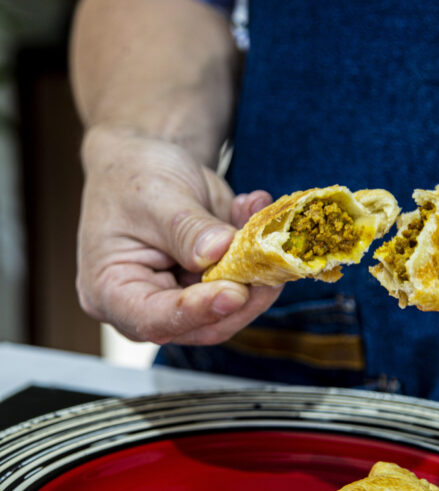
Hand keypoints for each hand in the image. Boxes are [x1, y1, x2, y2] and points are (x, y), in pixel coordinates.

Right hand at [76, 126, 281, 345]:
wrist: (146, 160)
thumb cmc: (132, 176)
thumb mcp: (155, 196)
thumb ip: (187, 229)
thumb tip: (220, 251)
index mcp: (112, 293)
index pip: (155, 320)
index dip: (197, 312)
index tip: (234, 293)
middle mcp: (149, 306)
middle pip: (203, 324)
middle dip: (244, 296)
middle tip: (268, 263)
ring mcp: (186, 298)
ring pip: (233, 308)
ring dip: (259, 270)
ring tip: (263, 223)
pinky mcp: (214, 286)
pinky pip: (246, 282)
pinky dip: (259, 249)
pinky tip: (254, 206)